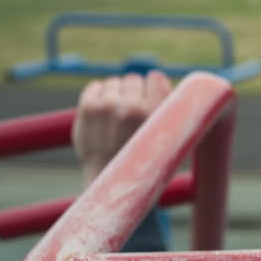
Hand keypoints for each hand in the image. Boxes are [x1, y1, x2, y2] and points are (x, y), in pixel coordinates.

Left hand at [72, 71, 172, 185]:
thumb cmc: (146, 162)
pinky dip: (100, 96)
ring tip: (118, 118)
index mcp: (157, 113)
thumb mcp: (172, 139)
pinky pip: (96, 86)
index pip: (156, 77)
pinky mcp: (88, 108)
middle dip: (135, 94)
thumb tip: (158, 78)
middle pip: (134, 79)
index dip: (155, 90)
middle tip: (133, 116)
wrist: (113, 183)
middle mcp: (132, 107)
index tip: (152, 103)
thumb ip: (171, 109)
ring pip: (114, 82)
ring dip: (117, 95)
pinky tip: (105, 114)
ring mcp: (107, 106)